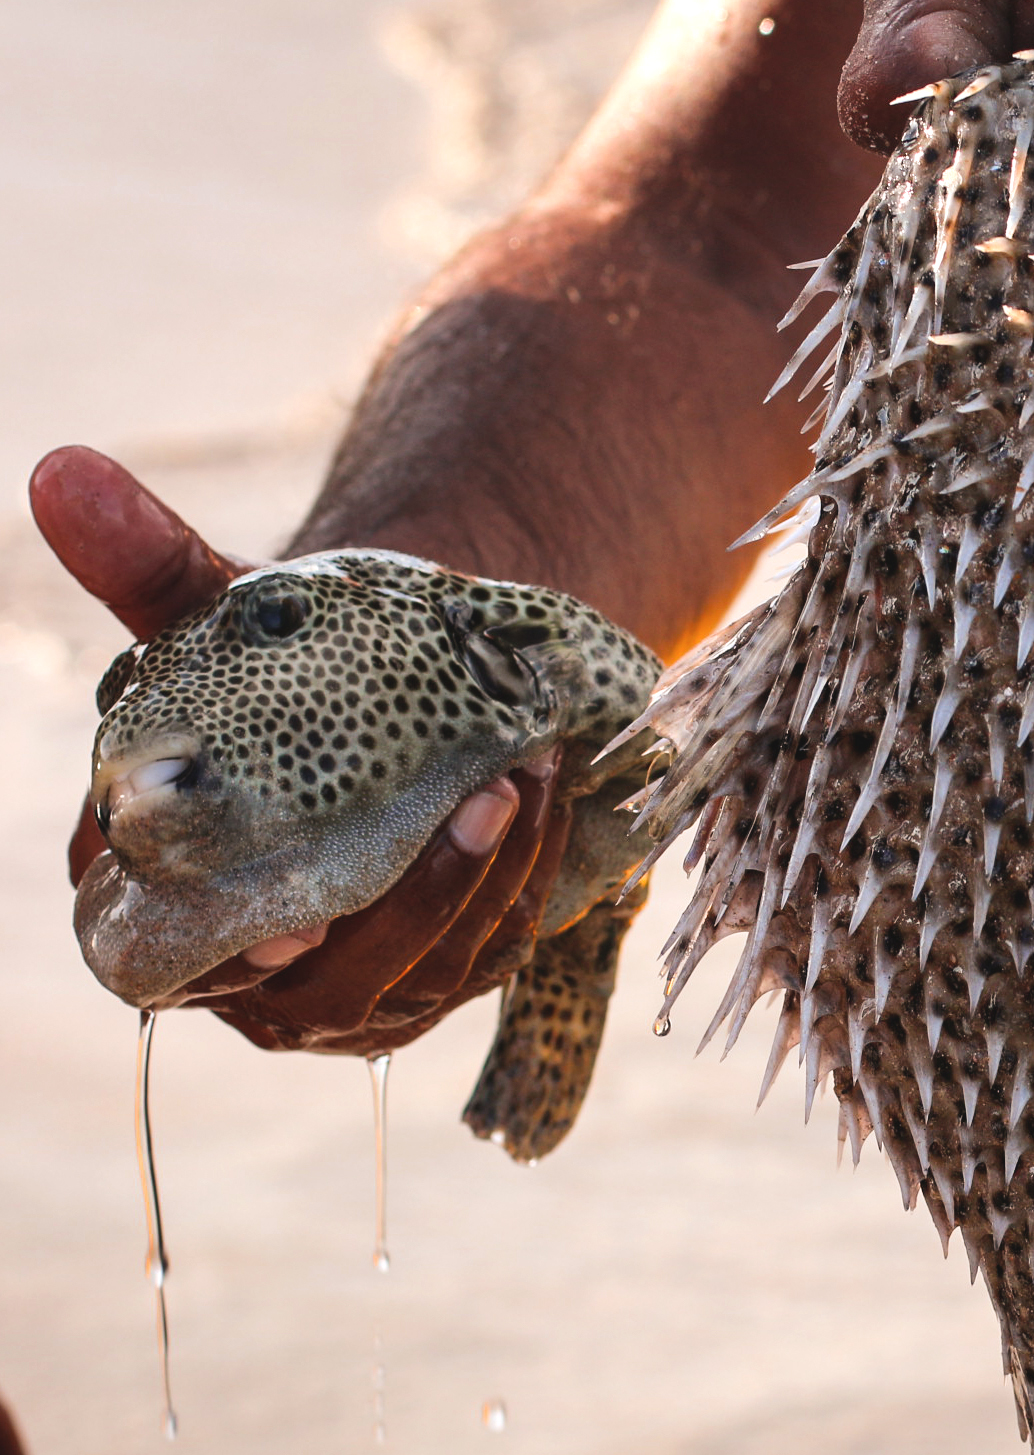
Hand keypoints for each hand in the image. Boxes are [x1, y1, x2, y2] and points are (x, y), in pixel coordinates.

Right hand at [32, 445, 570, 1055]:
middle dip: (410, 903)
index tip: (300, 918)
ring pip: (422, 974)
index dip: (238, 957)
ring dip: (486, 883)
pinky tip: (553, 806)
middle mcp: (255, 966)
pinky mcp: (439, 973)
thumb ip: (144, 565)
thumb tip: (60, 469)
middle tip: (481, 797)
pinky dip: (523, 884)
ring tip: (528, 777)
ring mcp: (355, 985)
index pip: (179, 964)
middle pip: (325, 986)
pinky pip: (489, 953)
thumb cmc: (289, 660)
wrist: (395, 679)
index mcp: (163, 905)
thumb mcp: (220, 612)